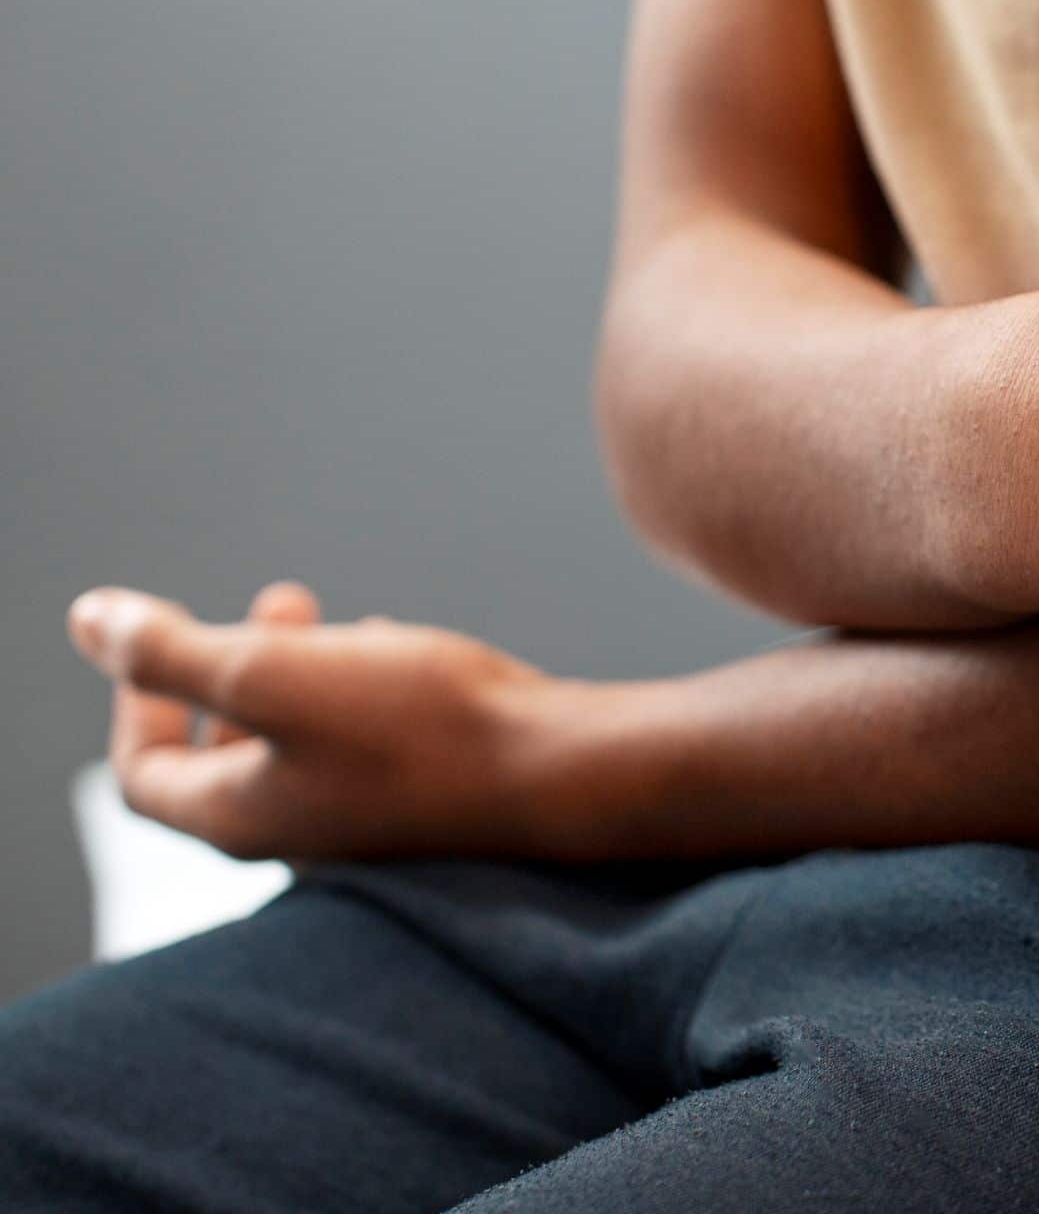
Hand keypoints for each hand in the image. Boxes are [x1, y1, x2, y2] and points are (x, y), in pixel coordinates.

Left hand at [67, 581, 571, 861]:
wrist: (555, 768)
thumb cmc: (418, 724)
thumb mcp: (272, 673)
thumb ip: (169, 650)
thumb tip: (87, 619)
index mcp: (240, 816)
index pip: (144, 775)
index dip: (136, 700)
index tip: (167, 635)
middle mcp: (296, 830)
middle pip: (219, 761)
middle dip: (223, 671)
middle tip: (264, 604)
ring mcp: (361, 818)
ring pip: (294, 746)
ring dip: (290, 672)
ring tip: (324, 615)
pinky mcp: (418, 796)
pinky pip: (357, 744)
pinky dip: (350, 688)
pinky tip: (387, 642)